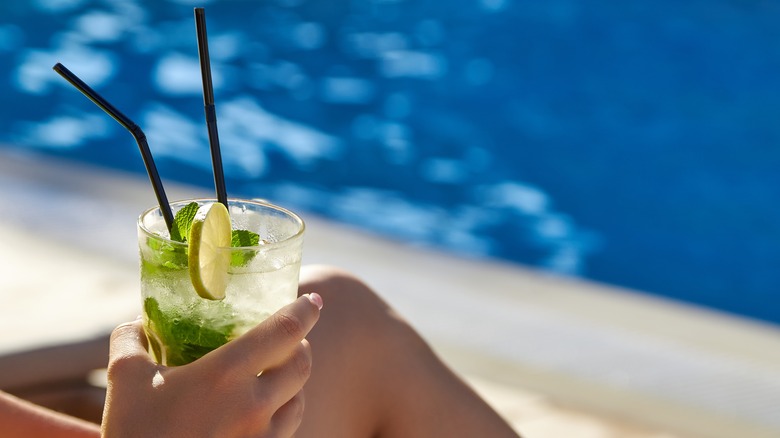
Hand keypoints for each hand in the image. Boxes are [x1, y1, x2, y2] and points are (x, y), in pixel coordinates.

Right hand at [101, 293, 321, 437]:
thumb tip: (134, 325)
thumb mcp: (123, 380)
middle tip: (293, 337)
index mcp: (226, 375)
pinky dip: (285, 414)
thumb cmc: (135, 434)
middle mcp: (254, 405)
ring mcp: (262, 437)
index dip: (305, 311)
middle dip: (302, 345)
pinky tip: (266, 413)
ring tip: (280, 373)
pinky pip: (286, 431)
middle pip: (302, 365)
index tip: (313, 300)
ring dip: (296, 381)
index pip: (285, 331)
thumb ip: (131, 342)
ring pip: (299, 401)